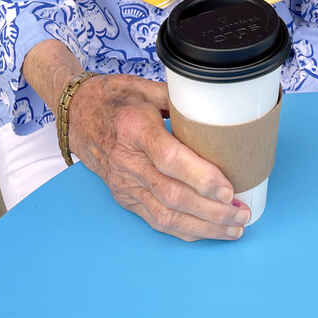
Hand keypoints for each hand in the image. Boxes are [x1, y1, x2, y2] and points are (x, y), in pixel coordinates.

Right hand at [68, 74, 250, 240]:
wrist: (75, 114)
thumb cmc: (113, 97)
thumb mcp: (143, 86)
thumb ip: (178, 98)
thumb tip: (215, 107)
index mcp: (134, 128)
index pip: (169, 159)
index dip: (200, 177)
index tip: (228, 189)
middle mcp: (128, 161)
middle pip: (172, 195)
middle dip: (212, 211)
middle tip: (242, 213)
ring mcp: (124, 184)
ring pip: (165, 215)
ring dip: (203, 227)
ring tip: (234, 228)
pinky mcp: (124, 197)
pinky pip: (155, 220)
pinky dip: (184, 230)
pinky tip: (207, 232)